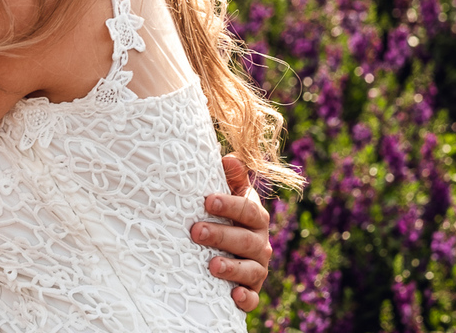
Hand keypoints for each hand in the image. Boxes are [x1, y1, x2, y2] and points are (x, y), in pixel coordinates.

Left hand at [190, 154, 271, 312]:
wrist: (231, 251)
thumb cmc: (226, 217)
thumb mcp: (230, 195)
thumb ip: (232, 178)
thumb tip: (228, 158)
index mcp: (255, 218)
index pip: (248, 209)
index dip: (230, 204)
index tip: (207, 201)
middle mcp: (260, 243)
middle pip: (245, 240)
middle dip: (221, 235)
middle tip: (196, 231)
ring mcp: (257, 268)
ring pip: (251, 269)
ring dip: (232, 268)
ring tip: (212, 266)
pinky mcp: (253, 290)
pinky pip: (254, 297)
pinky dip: (247, 298)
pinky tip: (234, 296)